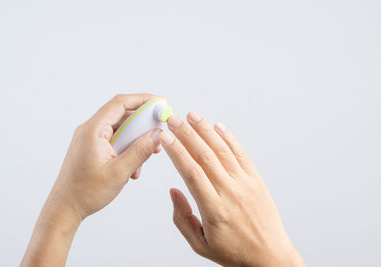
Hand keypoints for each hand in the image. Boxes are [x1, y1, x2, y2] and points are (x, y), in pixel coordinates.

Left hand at [21, 93, 161, 266]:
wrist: (66, 208)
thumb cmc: (87, 192)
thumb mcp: (120, 172)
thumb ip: (141, 151)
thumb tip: (158, 135)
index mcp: (93, 130)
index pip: (120, 104)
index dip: (143, 99)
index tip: (161, 102)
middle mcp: (90, 130)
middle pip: (122, 115)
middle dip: (143, 122)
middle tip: (160, 130)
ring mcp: (91, 139)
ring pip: (121, 129)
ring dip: (137, 139)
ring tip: (149, 154)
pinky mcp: (93, 148)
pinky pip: (115, 140)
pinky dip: (128, 148)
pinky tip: (134, 167)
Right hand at [159, 112, 304, 266]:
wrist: (270, 256)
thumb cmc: (235, 252)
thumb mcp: (200, 244)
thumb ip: (182, 218)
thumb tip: (173, 191)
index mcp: (214, 209)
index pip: (191, 173)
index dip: (176, 152)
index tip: (164, 138)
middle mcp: (231, 192)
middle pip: (205, 155)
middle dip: (186, 134)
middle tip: (173, 120)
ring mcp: (246, 184)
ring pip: (222, 150)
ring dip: (205, 130)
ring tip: (192, 116)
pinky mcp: (256, 180)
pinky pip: (241, 154)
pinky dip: (229, 138)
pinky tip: (218, 127)